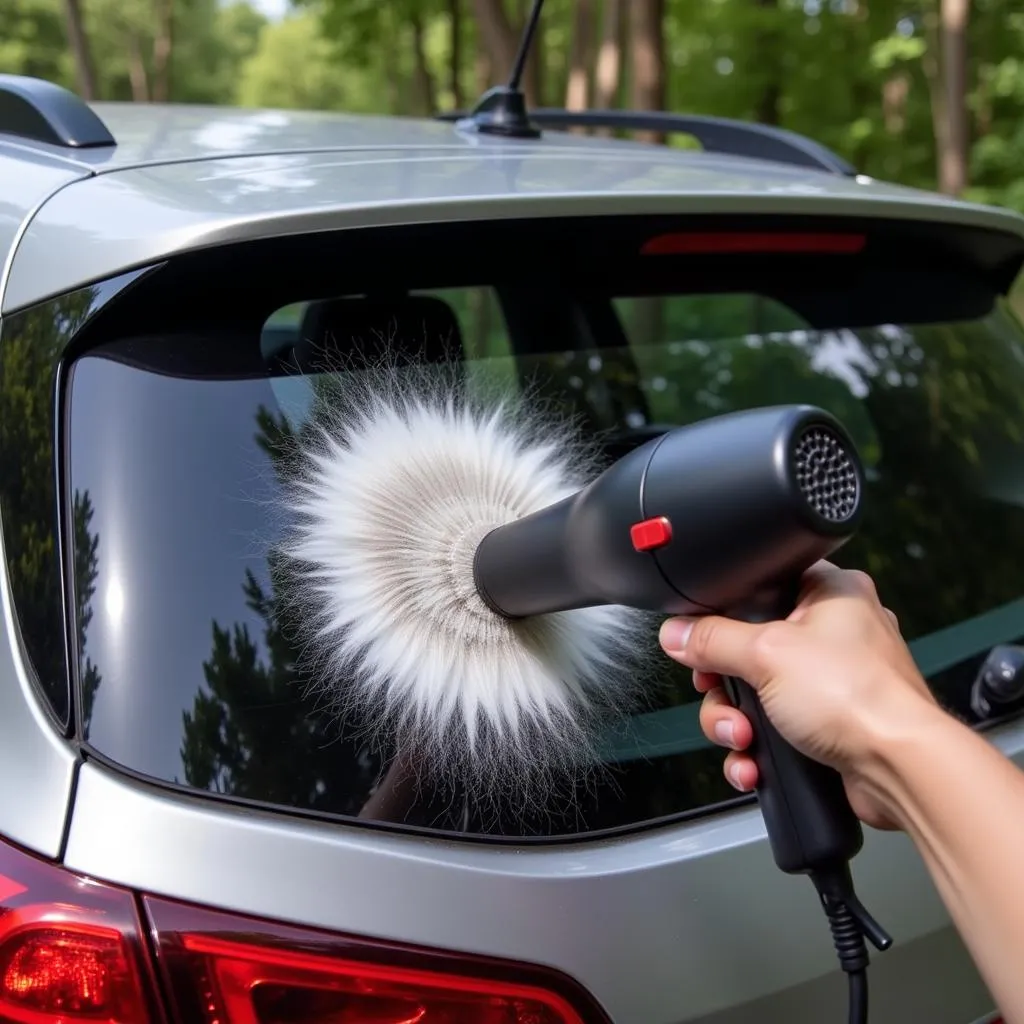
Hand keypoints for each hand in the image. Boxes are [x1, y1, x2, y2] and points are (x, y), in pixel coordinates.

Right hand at [659, 561, 939, 830]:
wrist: (901, 768)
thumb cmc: (861, 698)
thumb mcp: (766, 654)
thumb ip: (712, 639)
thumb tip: (678, 633)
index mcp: (828, 593)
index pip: (757, 589)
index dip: (722, 618)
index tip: (702, 644)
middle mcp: (834, 633)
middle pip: (747, 650)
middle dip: (726, 688)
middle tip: (722, 697)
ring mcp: (833, 681)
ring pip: (757, 696)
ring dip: (737, 723)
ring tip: (742, 738)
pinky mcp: (830, 723)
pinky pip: (775, 729)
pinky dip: (758, 748)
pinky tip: (754, 762)